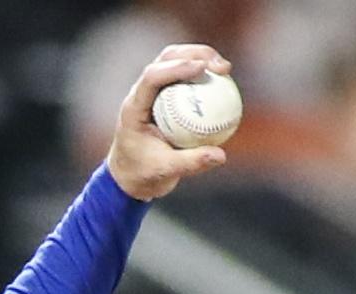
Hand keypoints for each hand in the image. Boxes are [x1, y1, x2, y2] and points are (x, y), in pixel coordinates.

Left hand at [107, 45, 233, 200]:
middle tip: (221, 67)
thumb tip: (221, 155)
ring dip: (200, 58)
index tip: (204, 69)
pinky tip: (225, 82)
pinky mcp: (165, 95)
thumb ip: (191, 163)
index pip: (152, 78)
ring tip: (225, 69)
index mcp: (134, 108)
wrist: (130, 176)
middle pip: (166, 59)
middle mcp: (141, 93)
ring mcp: (153, 92)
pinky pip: (186, 79)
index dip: (177, 68)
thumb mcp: (165, 172)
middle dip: (194, 54)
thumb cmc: (142, 174)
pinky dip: (204, 76)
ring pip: (176, 62)